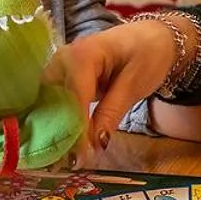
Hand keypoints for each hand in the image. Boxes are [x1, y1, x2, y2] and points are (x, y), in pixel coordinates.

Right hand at [45, 20, 176, 162]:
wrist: (152, 36)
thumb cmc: (148, 54)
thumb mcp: (135, 85)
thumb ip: (112, 112)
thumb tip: (95, 145)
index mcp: (82, 55)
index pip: (72, 99)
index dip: (74, 130)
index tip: (78, 158)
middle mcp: (62, 58)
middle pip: (52, 101)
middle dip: (56, 132)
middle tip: (62, 163)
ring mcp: (59, 66)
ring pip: (48, 103)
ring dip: (53, 128)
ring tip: (59, 157)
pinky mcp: (61, 76)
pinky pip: (54, 101)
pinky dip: (57, 120)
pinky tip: (62, 142)